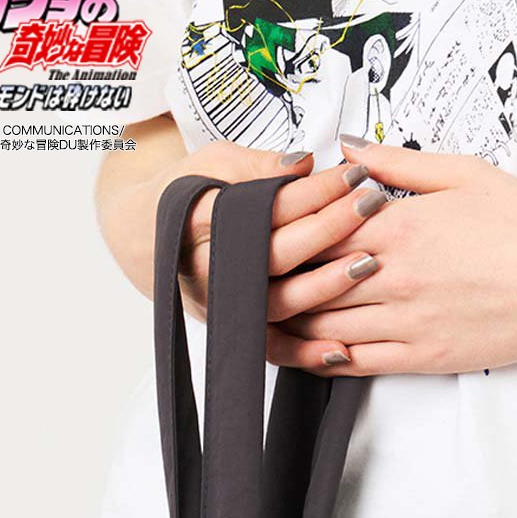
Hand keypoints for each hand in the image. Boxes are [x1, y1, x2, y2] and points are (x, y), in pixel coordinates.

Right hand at [98, 128, 390, 322]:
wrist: (145, 238)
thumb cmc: (188, 194)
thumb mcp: (214, 162)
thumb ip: (259, 165)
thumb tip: (304, 164)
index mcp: (198, 220)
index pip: (266, 205)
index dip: (313, 191)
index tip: (353, 175)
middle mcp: (208, 269)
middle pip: (276, 253)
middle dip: (330, 228)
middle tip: (372, 205)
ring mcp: (222, 305)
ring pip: (280, 302)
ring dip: (327, 287)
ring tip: (369, 263)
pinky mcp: (234, 330)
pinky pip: (272, 349)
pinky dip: (304, 354)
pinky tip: (342, 351)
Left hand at [266, 140, 516, 374]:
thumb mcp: (461, 173)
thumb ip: (397, 163)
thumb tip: (347, 149)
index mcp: (397, 227)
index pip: (315, 233)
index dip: (283, 236)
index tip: (262, 237)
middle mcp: (394, 276)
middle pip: (310, 283)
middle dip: (273, 283)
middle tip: (242, 284)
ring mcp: (407, 320)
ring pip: (326, 327)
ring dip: (290, 325)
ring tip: (260, 322)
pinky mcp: (423, 356)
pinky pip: (358, 362)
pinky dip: (324, 358)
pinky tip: (307, 352)